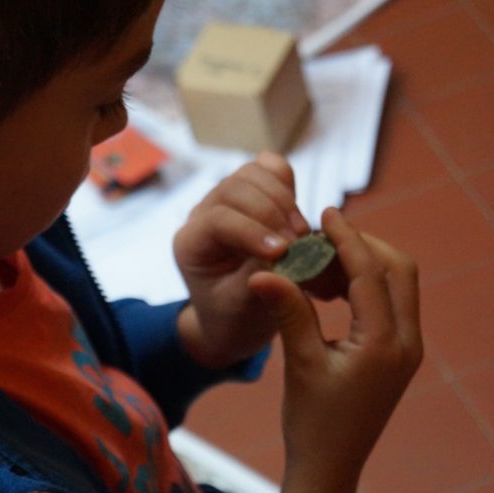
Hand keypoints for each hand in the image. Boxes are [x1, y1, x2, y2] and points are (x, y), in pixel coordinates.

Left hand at [174, 152, 310, 368]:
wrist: (235, 321)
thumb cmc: (235, 318)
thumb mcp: (244, 306)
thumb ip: (261, 273)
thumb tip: (288, 245)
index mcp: (191, 243)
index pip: (218, 220)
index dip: (252, 230)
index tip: (282, 252)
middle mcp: (203, 215)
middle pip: (234, 188)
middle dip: (271, 211)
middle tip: (299, 243)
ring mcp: (226, 201)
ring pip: (252, 174)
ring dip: (283, 198)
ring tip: (302, 233)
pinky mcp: (251, 197)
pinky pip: (268, 171)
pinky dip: (286, 182)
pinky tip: (297, 210)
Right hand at [248, 207, 422, 492]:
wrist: (330, 465)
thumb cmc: (313, 421)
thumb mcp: (299, 364)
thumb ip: (288, 312)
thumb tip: (264, 270)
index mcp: (384, 344)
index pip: (371, 274)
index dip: (348, 239)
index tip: (326, 213)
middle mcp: (406, 342)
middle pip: (399, 271)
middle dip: (366, 244)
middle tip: (327, 232)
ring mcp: (405, 348)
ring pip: (398, 284)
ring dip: (366, 262)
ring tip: (326, 252)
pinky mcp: (396, 353)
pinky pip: (389, 302)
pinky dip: (365, 283)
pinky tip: (332, 282)